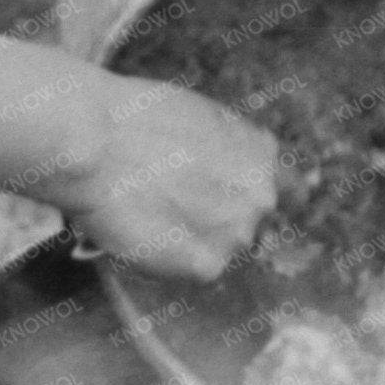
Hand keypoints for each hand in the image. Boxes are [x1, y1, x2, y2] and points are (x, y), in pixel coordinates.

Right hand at [50, 76, 280, 283]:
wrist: (94, 145)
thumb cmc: (132, 118)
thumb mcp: (198, 116)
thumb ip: (226, 147)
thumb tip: (225, 166)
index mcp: (262, 155)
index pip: (290, 188)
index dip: (257, 194)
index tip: (240, 200)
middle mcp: (261, 197)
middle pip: (249, 221)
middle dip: (218, 217)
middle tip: (175, 206)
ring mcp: (237, 235)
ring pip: (220, 246)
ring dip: (193, 239)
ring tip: (151, 217)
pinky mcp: (206, 267)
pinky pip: (192, 268)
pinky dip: (170, 258)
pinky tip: (144, 233)